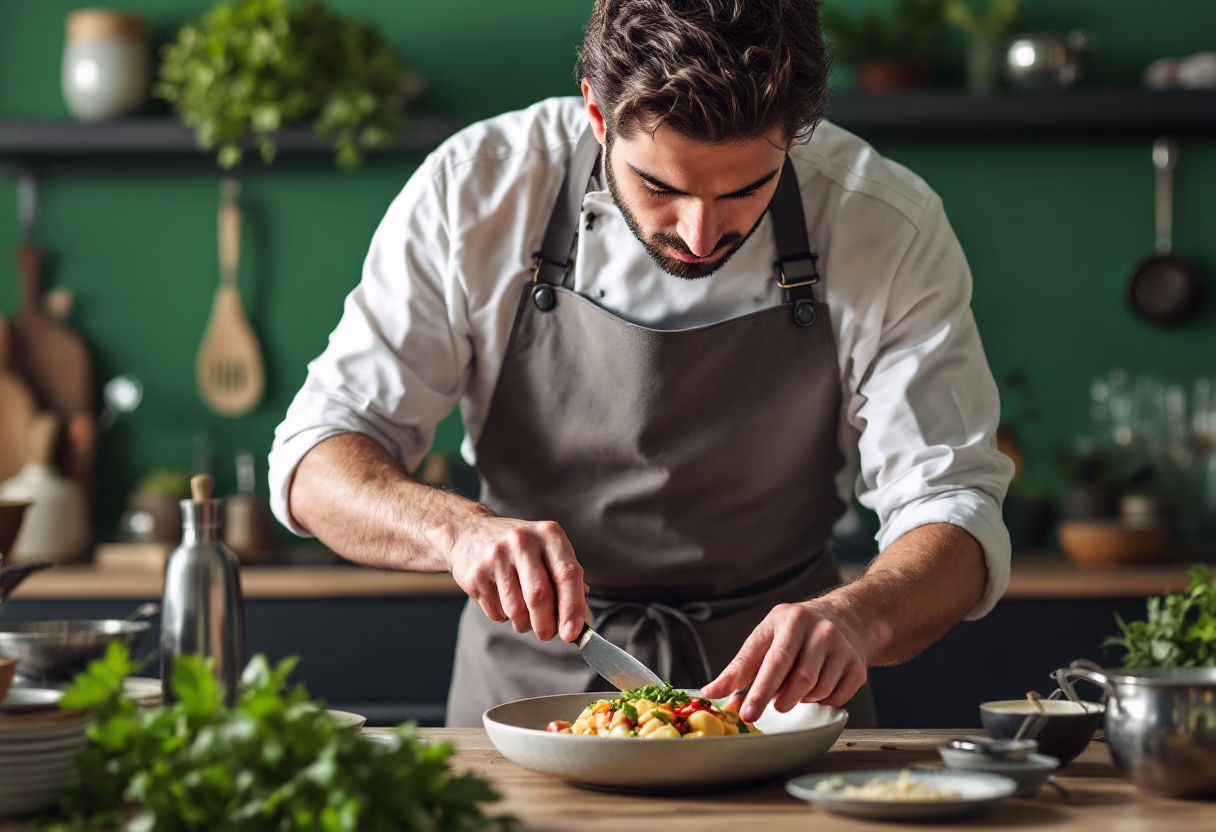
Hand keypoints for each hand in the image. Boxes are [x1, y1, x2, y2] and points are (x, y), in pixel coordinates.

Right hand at [447, 515, 588, 642]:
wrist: (469, 532)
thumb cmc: (518, 548)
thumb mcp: (547, 551)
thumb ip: (566, 580)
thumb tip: (580, 618)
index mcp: (549, 534)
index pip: (567, 574)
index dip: (573, 607)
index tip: (572, 633)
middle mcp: (523, 541)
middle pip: (540, 596)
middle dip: (546, 625)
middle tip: (547, 634)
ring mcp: (497, 556)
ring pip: (516, 610)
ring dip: (523, 623)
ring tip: (522, 612)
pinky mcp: (476, 574)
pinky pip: (496, 612)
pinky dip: (503, 617)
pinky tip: (501, 600)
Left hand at [700, 601, 867, 723]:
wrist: (846, 618)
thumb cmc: (795, 631)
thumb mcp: (765, 637)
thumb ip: (740, 667)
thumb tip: (711, 692)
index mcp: (789, 620)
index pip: (773, 660)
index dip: (758, 690)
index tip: (744, 713)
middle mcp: (819, 630)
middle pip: (799, 678)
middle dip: (779, 700)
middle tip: (768, 709)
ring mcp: (842, 647)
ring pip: (818, 690)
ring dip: (801, 699)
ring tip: (794, 688)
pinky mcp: (858, 666)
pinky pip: (836, 698)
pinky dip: (821, 702)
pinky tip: (816, 688)